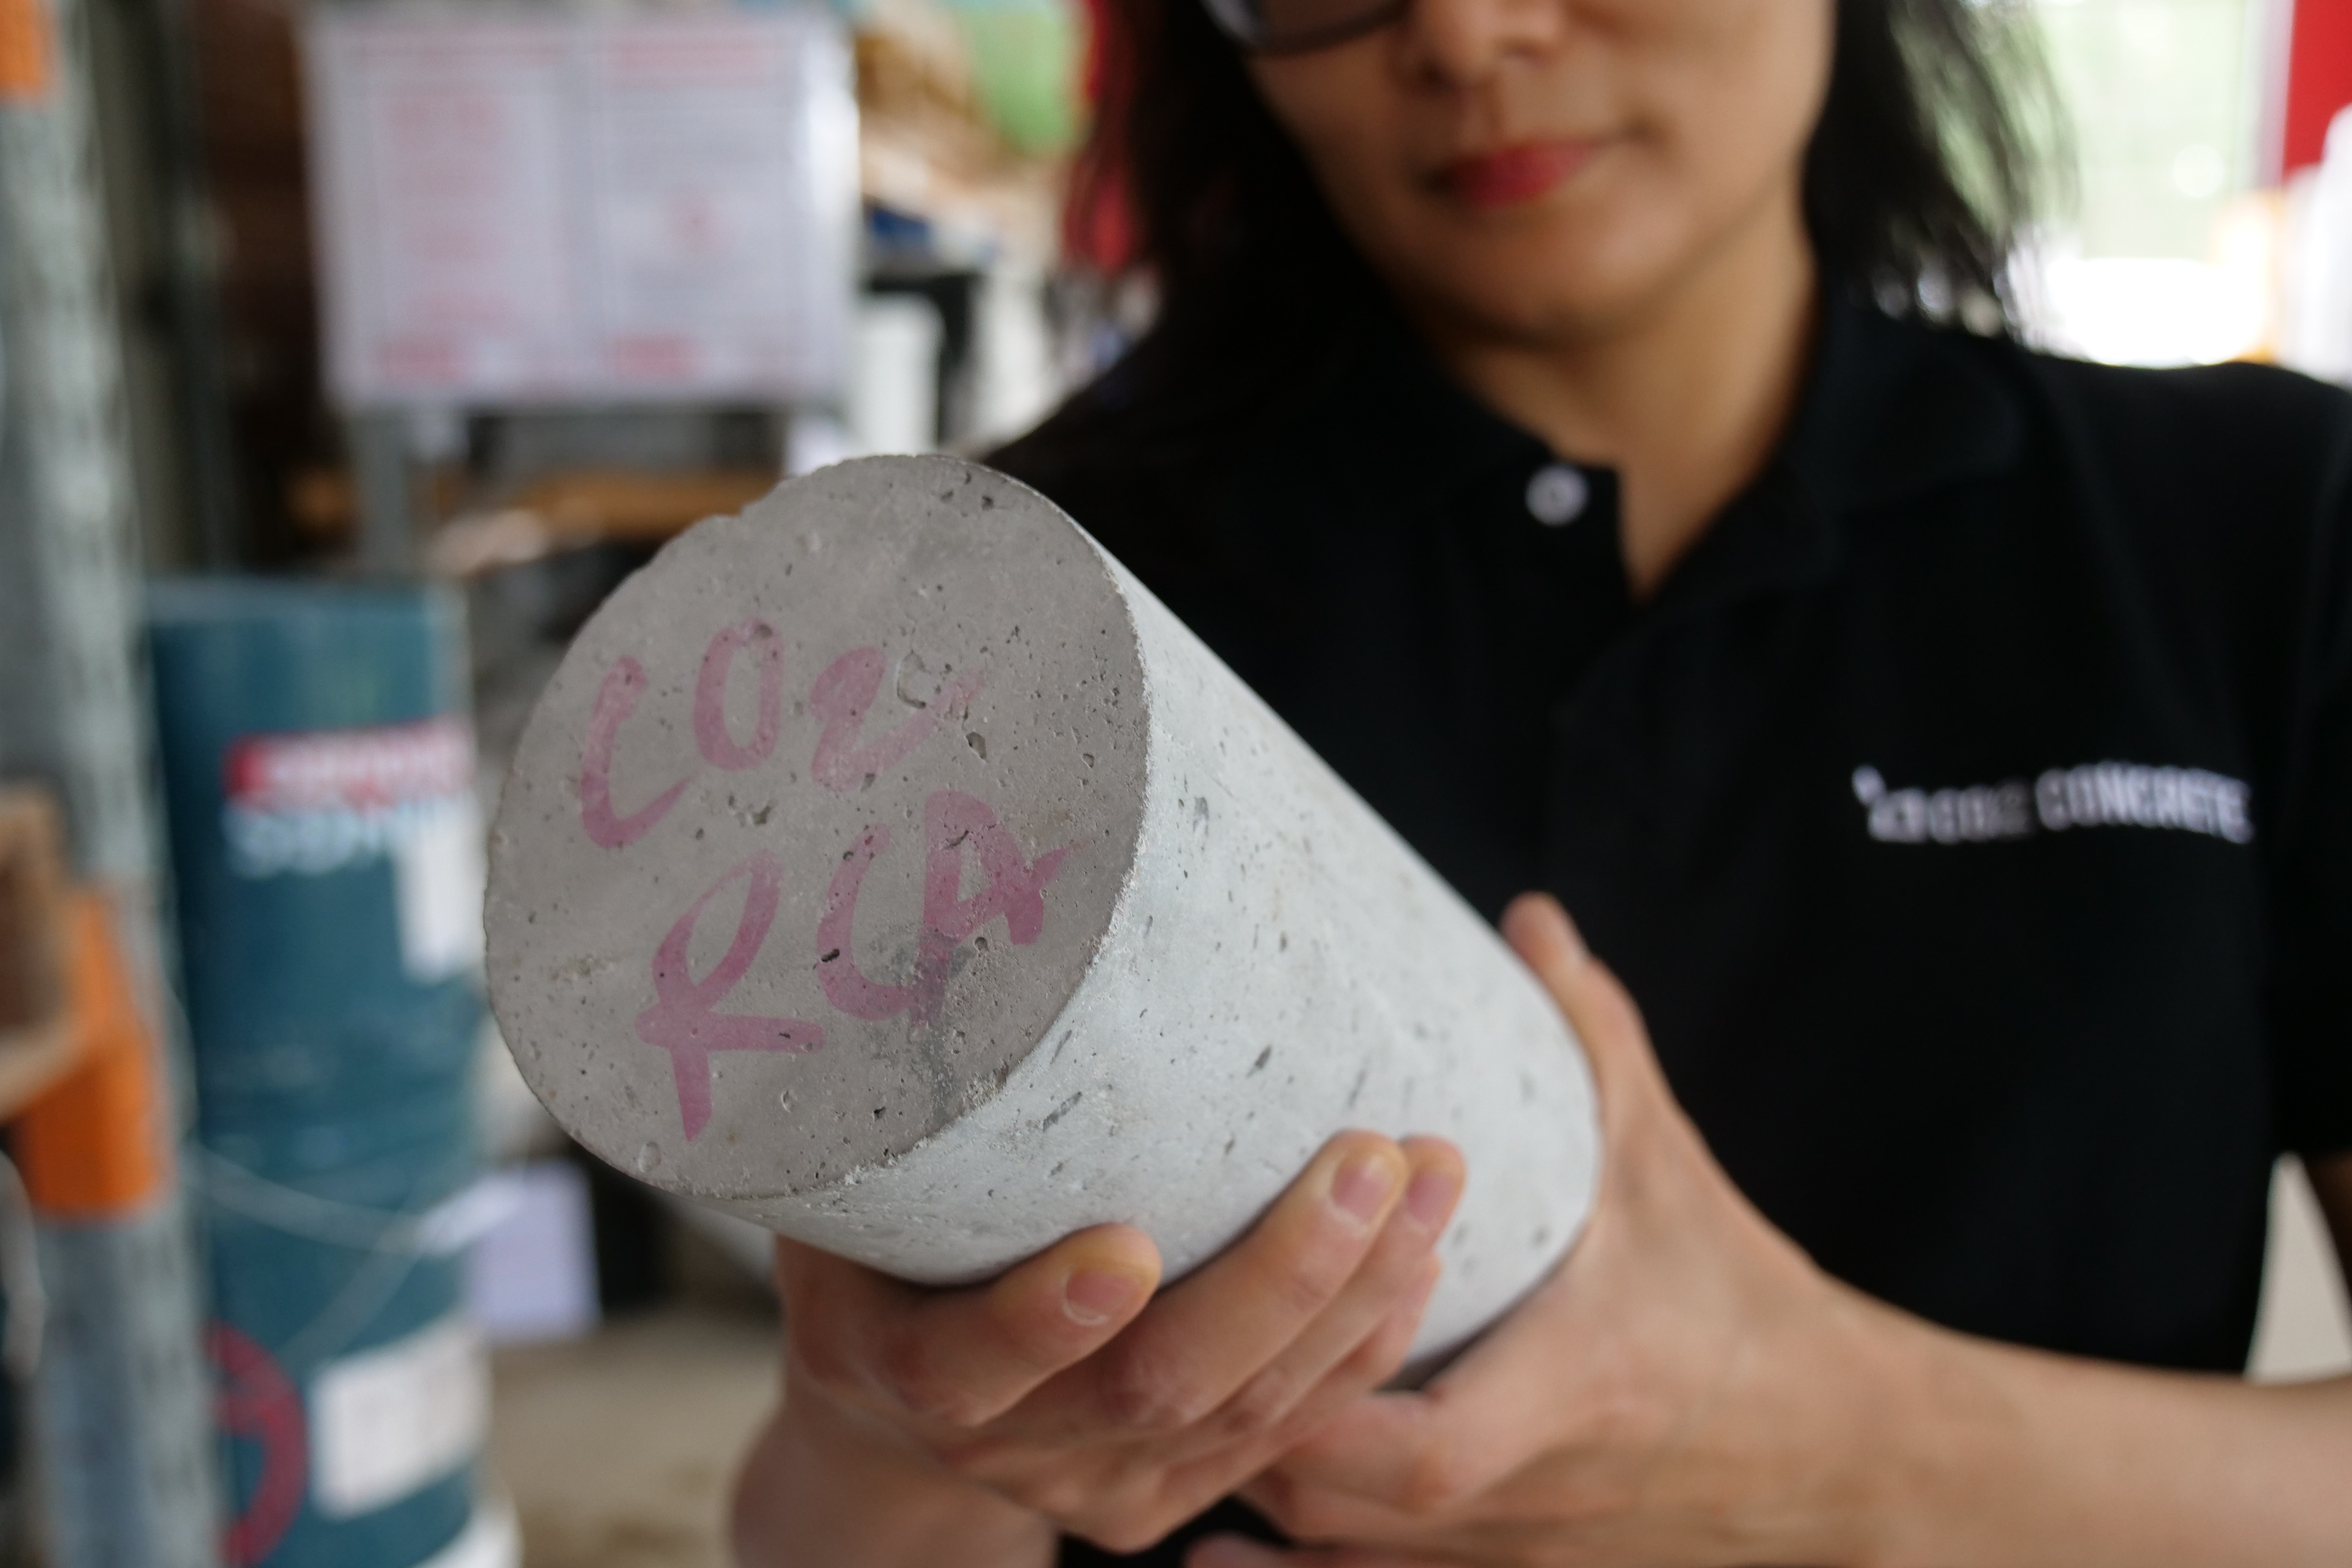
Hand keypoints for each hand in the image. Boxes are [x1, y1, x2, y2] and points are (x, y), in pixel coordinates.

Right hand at [758, 1124, 1467, 1559]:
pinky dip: (1365, 1347)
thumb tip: (921, 950)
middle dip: (1275, 1282)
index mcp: (892, 1362)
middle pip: (1153, 1390)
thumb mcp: (843, 1181)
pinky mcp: (1174, 1487)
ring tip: (1431, 1173)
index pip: (963, 1368)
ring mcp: (1098, 1479)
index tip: (1125, 1247)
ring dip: (1356, 1296)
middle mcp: (1003, 1440)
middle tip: (1365, 1161)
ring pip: (1245, 1414)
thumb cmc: (873, 1239)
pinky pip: (1289, 1434)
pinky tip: (1426, 1254)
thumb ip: (893, 1107)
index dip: (1041, 1321)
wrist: (894, 1388)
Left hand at [1201, 893, 1896, 1567]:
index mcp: (1572, 1389)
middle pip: (1347, 1509)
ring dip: (1254, 1494)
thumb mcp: (1667, 1160)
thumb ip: (1594, 1037)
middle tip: (1162, 1347)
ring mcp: (1515, 1550)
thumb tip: (1528, 916)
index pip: (1424, 1445)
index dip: (1323, 1390)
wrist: (1844, 1450)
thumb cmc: (1740, 1294)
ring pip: (1345, 1558)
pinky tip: (1205, 1554)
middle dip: (1248, 1435)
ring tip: (1162, 1418)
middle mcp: (1530, 1491)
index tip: (1246, 1312)